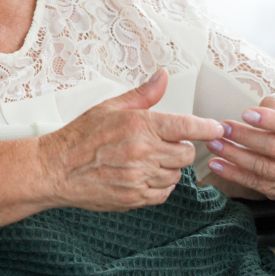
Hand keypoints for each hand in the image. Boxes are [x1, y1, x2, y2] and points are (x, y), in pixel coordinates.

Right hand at [38, 69, 224, 210]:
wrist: (56, 169)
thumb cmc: (80, 137)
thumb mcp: (110, 106)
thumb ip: (143, 95)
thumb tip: (163, 77)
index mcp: (140, 125)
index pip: (187, 127)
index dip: (207, 128)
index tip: (217, 128)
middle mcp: (143, 152)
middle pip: (187, 154)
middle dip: (182, 148)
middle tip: (165, 143)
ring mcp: (140, 178)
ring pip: (176, 175)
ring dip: (169, 167)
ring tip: (148, 159)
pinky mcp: (135, 198)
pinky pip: (163, 193)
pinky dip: (160, 185)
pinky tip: (144, 175)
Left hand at [206, 92, 274, 199]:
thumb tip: (259, 109)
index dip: (270, 120)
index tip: (246, 114)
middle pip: (274, 147)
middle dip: (245, 137)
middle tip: (223, 128)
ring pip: (262, 167)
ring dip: (235, 156)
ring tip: (213, 144)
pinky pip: (254, 183)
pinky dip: (233, 174)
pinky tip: (215, 164)